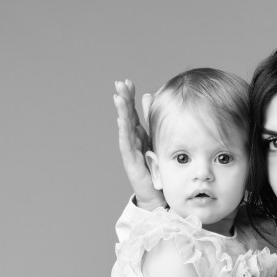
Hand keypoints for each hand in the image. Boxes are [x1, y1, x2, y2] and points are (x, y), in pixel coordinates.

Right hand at [113, 79, 163, 209]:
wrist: (156, 194)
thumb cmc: (158, 169)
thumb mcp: (159, 141)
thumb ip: (154, 122)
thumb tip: (150, 98)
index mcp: (140, 134)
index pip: (133, 111)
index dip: (130, 97)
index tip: (128, 82)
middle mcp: (133, 140)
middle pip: (127, 115)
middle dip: (124, 99)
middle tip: (120, 83)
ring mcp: (130, 149)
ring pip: (125, 127)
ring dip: (121, 111)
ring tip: (118, 96)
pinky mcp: (131, 160)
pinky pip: (127, 143)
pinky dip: (125, 130)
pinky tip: (122, 119)